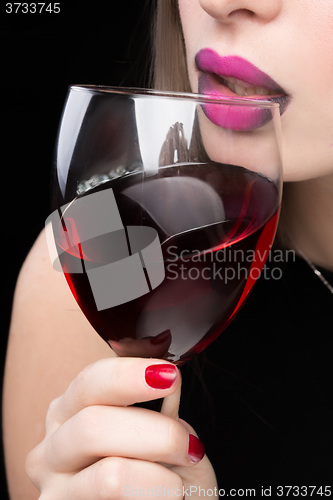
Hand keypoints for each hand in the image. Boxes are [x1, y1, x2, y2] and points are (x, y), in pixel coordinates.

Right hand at [26, 357, 216, 498]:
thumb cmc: (158, 479)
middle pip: (93, 424)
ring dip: (157, 476)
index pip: (90, 380)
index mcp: (70, 412)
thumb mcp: (160, 436)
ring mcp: (54, 489)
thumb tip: (165, 377)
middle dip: (155, 432)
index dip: (129, 375)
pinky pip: (118, 499)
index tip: (170, 377)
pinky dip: (152, 497)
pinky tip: (160, 498)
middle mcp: (51, 446)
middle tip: (188, 446)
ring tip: (176, 485)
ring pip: (110, 474)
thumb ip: (160, 410)